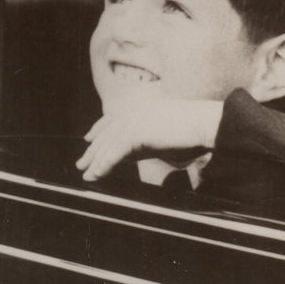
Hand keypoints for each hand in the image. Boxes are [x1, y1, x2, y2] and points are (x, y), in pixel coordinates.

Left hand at [76, 98, 223, 181]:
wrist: (203, 124)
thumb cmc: (189, 132)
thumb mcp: (160, 136)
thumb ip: (143, 140)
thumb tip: (129, 152)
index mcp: (138, 109)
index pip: (112, 120)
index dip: (98, 130)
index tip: (88, 139)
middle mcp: (132, 112)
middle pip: (107, 133)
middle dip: (93, 150)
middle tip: (81, 164)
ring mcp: (134, 120)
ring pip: (109, 143)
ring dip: (96, 161)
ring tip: (87, 174)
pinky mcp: (137, 132)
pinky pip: (116, 151)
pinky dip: (104, 163)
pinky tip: (97, 174)